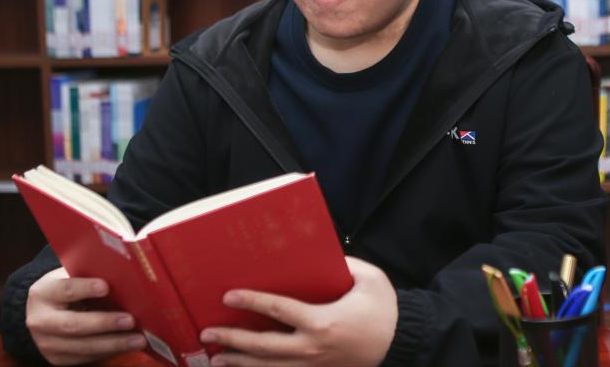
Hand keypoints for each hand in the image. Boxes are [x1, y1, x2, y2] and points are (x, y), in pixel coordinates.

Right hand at [25, 267, 147, 365]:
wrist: (40, 314)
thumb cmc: (65, 289)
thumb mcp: (69, 277)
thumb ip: (88, 275)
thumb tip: (123, 273)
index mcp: (44, 293)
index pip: (65, 290)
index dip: (85, 288)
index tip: (106, 286)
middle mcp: (41, 321)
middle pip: (73, 325)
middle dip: (104, 324)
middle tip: (130, 320)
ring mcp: (47, 343)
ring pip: (82, 347)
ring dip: (113, 344)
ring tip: (137, 339)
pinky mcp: (57, 358)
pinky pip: (85, 358)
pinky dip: (108, 352)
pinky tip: (127, 346)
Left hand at [199, 256, 397, 366]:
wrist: (401, 342)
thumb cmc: (384, 308)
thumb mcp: (368, 278)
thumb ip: (342, 265)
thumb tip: (315, 253)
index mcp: (322, 321)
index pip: (278, 310)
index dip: (251, 303)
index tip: (229, 297)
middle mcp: (313, 348)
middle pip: (264, 347)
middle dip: (233, 340)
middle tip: (208, 333)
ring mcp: (314, 365)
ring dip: (240, 363)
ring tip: (216, 359)